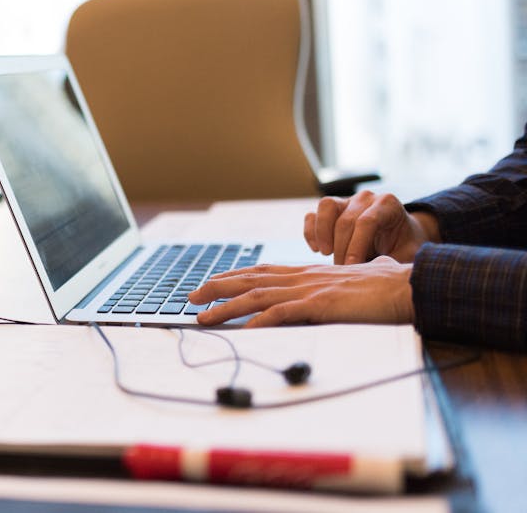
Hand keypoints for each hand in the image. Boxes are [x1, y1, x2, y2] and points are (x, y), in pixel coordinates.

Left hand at [187, 256, 414, 327]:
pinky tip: (241, 332)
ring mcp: (311, 290)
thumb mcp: (358, 278)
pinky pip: (283, 314)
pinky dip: (259, 322)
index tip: (210, 283)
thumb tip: (354, 277)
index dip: (233, 276)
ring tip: (203, 317)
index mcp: (309, 272)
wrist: (412, 285)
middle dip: (216, 288)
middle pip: (250, 279)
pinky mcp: (321, 306)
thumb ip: (347, 280)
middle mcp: (304, 277)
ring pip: (257, 296)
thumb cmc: (390, 284)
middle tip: (191, 297)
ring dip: (226, 307)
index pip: (261, 271)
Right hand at [304, 190, 439, 264]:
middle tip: (342, 270)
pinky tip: (317, 249)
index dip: (357, 245)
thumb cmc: (404, 246)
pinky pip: (313, 215)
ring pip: (326, 207)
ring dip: (322, 234)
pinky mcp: (331, 209)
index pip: (367, 221)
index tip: (352, 267)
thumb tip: (377, 273)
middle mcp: (366, 198)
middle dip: (341, 248)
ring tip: (326, 254)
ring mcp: (346, 200)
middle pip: (345, 220)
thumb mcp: (408, 254)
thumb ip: (395, 261)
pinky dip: (311, 232)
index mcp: (387, 204)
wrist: (399, 236)